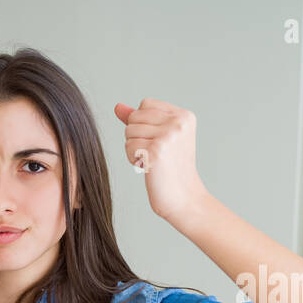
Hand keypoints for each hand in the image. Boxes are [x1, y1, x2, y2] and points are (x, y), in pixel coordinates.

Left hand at [113, 98, 209, 223]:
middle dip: (137, 136)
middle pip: (134, 117)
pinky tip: (149, 167)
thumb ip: (140, 120)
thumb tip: (117, 107)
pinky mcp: (156, 151)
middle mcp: (178, 122)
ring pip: (129, 131)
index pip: (145, 104)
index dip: (142, 123)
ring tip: (153, 160)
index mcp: (184, 115)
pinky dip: (134, 159)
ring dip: (134, 149)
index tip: (158, 141)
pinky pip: (128, 146)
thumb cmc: (171, 169)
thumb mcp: (160, 137)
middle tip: (155, 154)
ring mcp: (168, 136)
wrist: (184, 198)